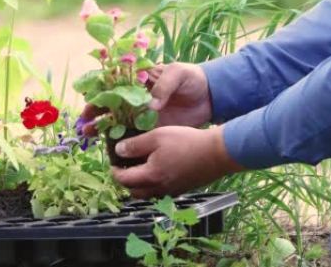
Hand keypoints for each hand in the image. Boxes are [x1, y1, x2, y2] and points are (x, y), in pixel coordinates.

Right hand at [79, 63, 211, 135]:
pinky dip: (121, 142)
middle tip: (85, 123)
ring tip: (89, 135)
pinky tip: (111, 148)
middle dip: (94, 114)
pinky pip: (133, 136)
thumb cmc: (192, 78)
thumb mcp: (178, 73)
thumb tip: (151, 105)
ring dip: (102, 128)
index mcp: (138, 82)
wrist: (210, 96)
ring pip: (116, 122)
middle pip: (109, 106)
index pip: (112, 87)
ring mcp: (142, 115)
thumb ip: (164, 85)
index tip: (90, 104)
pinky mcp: (151, 129)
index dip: (99, 94)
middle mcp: (135, 99)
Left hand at [111, 125, 244, 198]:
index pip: (124, 180)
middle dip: (126, 181)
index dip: (114, 172)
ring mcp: (172, 191)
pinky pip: (161, 192)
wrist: (217, 153)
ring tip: (140, 168)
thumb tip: (118, 151)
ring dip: (140, 185)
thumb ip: (135, 145)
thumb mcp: (157, 137)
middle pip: (134, 192)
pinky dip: (153, 184)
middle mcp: (160, 189)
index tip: (113, 162)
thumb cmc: (186, 142)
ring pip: (148, 194)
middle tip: (124, 167)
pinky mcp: (183, 189)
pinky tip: (158, 169)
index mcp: (150, 176)